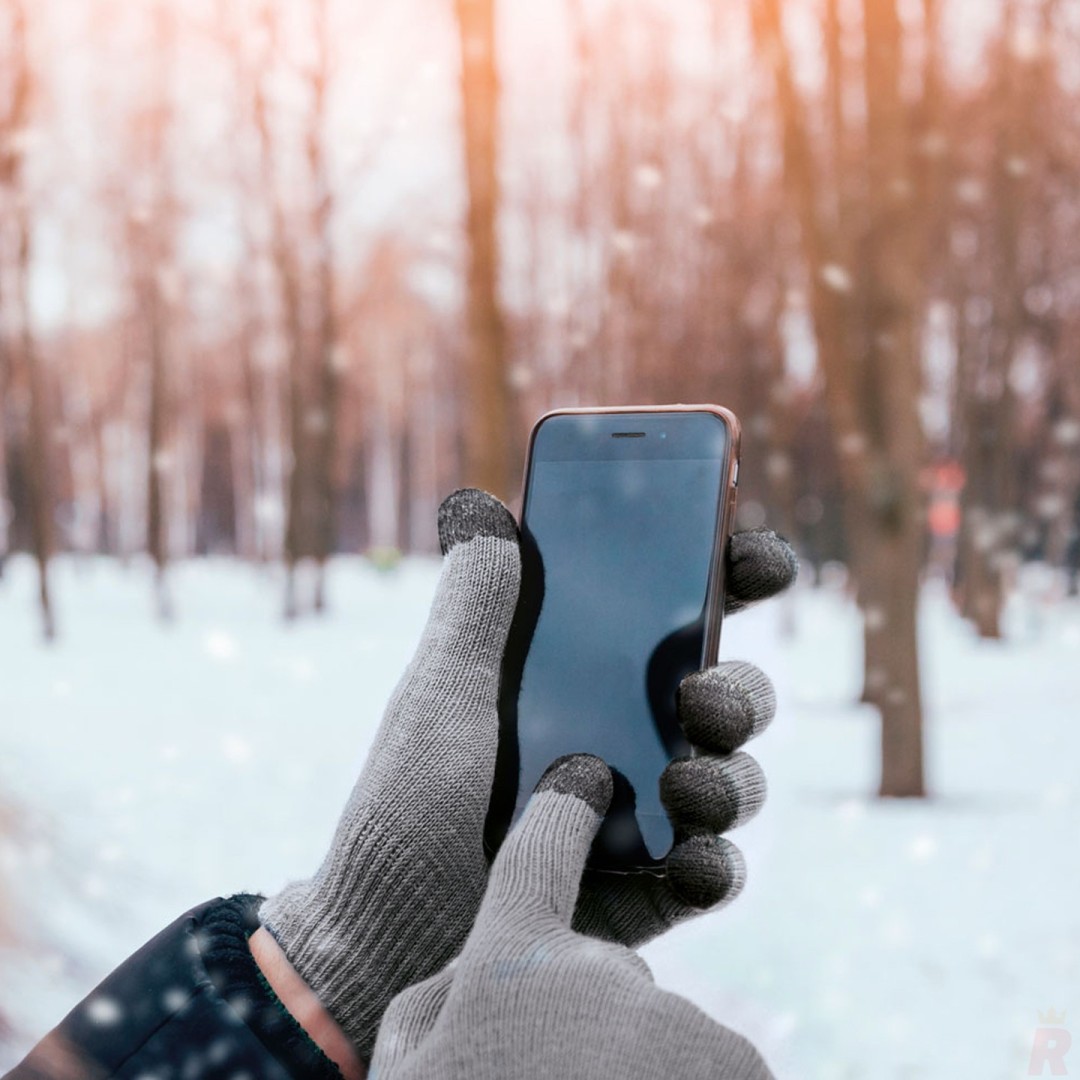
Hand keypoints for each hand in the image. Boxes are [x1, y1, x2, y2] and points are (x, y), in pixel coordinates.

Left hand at [258, 491, 794, 1056]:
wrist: (388, 926)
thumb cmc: (407, 797)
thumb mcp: (442, 688)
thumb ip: (476, 599)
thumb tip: (475, 502)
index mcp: (589, 676)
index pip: (680, 614)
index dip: (732, 578)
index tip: (761, 563)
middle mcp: (629, 737)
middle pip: (729, 695)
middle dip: (739, 691)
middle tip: (701, 697)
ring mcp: (645, 815)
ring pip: (734, 779)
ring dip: (732, 777)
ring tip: (686, 785)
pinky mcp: (648, 890)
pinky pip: (711, 874)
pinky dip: (716, 865)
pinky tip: (695, 862)